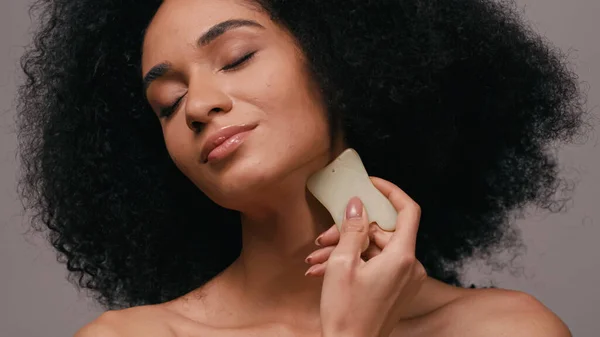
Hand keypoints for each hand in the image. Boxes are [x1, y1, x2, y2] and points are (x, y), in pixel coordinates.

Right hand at [306, 177, 426, 336]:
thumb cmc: (346, 313)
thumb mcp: (343, 263)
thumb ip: (353, 229)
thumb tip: (358, 204)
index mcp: (402, 257)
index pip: (408, 211)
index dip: (391, 192)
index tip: (371, 184)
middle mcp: (410, 267)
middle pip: (382, 233)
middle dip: (350, 232)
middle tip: (323, 238)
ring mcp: (405, 280)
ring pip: (375, 250)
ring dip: (346, 251)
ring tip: (316, 260)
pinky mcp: (397, 290)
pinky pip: (378, 266)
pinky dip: (355, 264)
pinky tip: (326, 270)